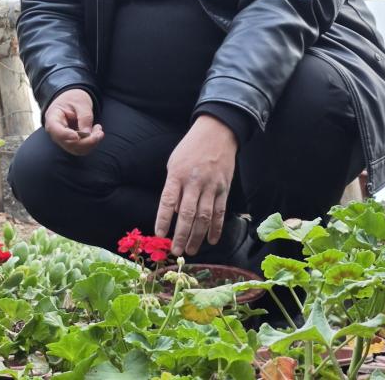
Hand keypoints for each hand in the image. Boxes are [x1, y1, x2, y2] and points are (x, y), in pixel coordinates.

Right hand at [43, 88, 103, 155]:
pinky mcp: (71, 143)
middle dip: (86, 141)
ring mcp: (63, 139)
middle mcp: (56, 132)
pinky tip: (95, 133)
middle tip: (100, 132)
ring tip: (98, 129)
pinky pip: (81, 149)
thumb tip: (87, 134)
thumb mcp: (81, 102)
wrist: (72, 100)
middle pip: (68, 143)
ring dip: (91, 143)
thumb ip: (84, 117)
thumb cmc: (73, 99)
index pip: (56, 131)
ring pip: (76, 149)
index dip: (66, 135)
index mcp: (53, 118)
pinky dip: (91, 143)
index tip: (77, 136)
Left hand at [154, 115, 237, 256]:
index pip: (168, 201)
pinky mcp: (224, 189)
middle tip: (176, 251)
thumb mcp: (174, 163)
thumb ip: (173, 188)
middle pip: (187, 214)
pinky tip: (211, 240)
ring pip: (204, 217)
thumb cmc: (190, 149)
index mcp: (177, 175)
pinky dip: (216, 228)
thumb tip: (174, 212)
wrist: (217, 134)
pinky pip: (220, 212)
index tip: (159, 234)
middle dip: (181, 235)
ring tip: (191, 250)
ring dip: (197, 236)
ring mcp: (211, 186)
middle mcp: (194, 182)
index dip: (163, 219)